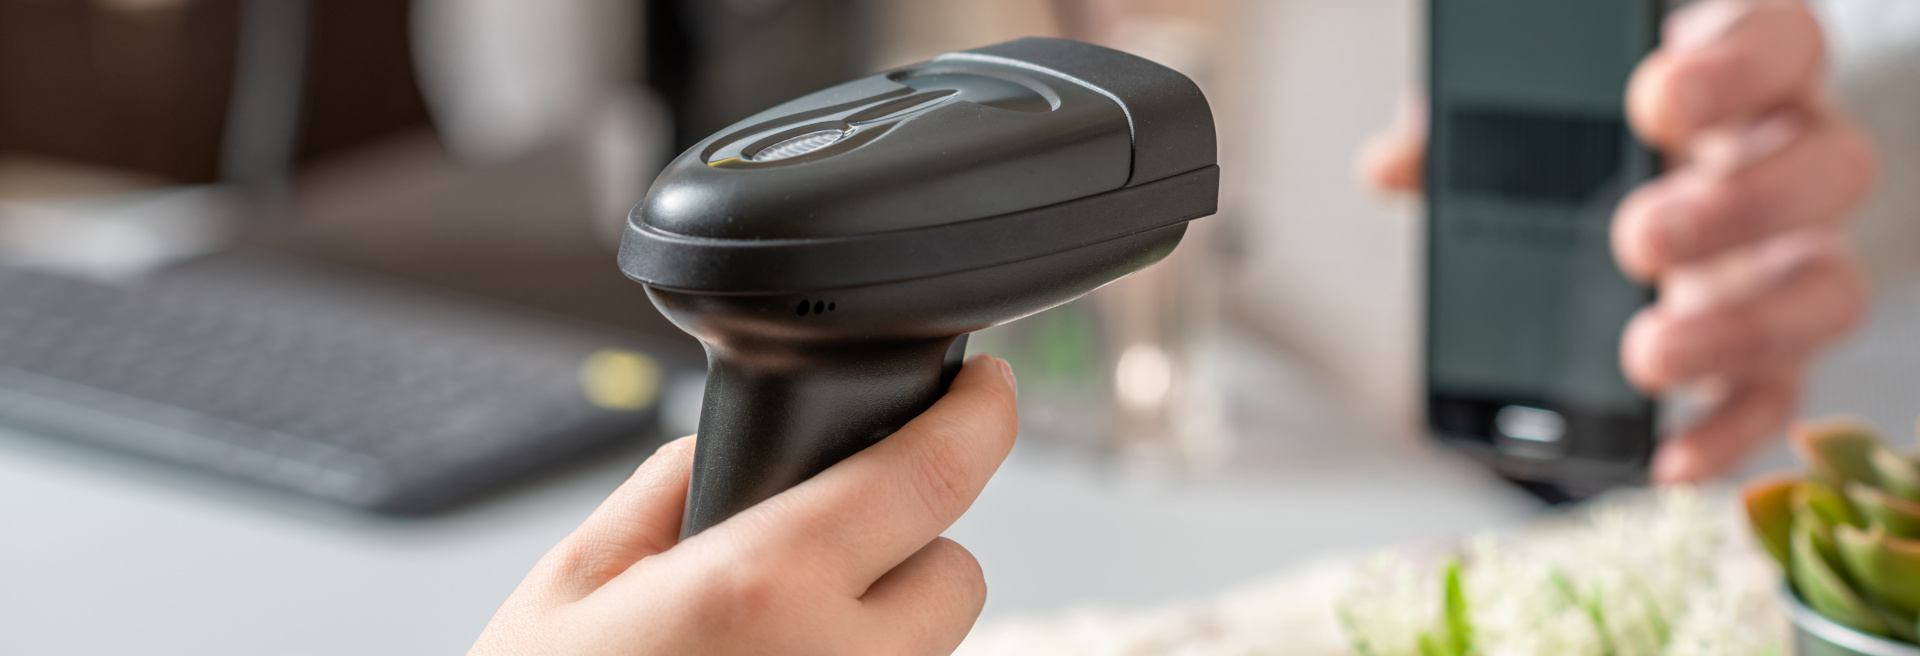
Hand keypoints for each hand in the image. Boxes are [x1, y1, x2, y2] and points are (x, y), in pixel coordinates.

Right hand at [469, 355, 1019, 655]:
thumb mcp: (576, 581)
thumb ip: (669, 488)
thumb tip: (734, 451)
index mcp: (766, 587)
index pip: (932, 475)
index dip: (977, 415)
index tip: (985, 391)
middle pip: (952, 572)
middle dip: (899, 553)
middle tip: (806, 568)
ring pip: (930, 647)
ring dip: (880, 629)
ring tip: (772, 645)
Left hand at [1362, 0, 1876, 482]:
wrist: (1631, 172)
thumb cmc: (1593, 129)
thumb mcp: (1540, 112)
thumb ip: (1474, 128)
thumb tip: (1391, 165)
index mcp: (1742, 75)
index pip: (1777, 44)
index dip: (1734, 69)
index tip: (1655, 102)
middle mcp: (1787, 160)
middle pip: (1824, 169)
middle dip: (1732, 209)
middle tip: (1635, 238)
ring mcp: (1789, 254)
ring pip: (1824, 286)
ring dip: (1737, 328)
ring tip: (1647, 355)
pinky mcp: (1774, 341)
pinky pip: (1780, 389)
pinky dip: (1730, 431)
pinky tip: (1668, 457)